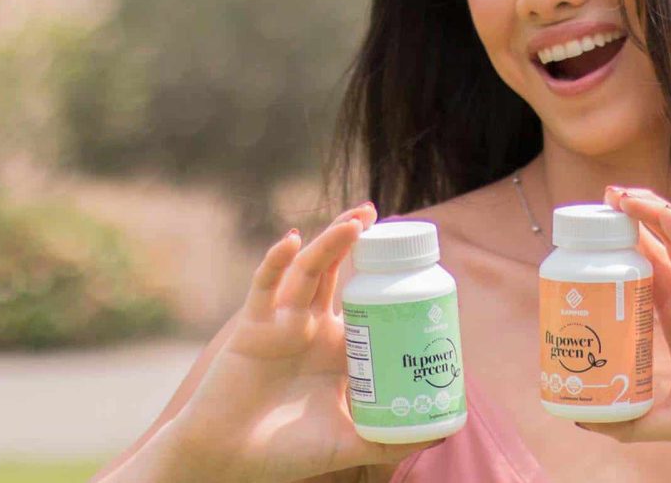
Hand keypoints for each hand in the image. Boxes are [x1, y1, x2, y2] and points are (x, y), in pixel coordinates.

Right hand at [167, 204, 440, 481]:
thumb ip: (389, 439)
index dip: (382, 274)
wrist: (229, 463)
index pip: (364, 299)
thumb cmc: (285, 453)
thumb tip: (442, 434)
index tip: (409, 254)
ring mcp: (281, 323)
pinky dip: (276, 263)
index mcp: (336, 347)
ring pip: (307, 271)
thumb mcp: (349, 444)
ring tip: (355, 220)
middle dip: (352, 239)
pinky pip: (264, 288)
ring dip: (329, 243)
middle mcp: (310, 327)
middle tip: (376, 213)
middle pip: (335, 271)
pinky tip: (291, 242)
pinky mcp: (252, 329)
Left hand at [576, 187, 670, 452]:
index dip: (618, 248)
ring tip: (622, 195)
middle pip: (658, 242)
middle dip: (631, 217)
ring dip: (653, 211)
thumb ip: (632, 423)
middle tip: (601, 199)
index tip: (586, 238)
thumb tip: (584, 423)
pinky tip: (661, 215)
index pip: (642, 269)